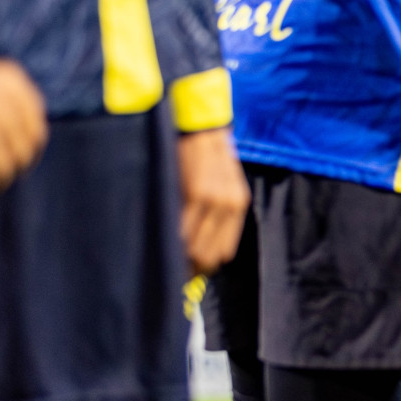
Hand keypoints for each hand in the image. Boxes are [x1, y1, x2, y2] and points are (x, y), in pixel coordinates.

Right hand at [0, 41, 46, 190]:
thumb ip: (2, 101)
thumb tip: (14, 134)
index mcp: (13, 78)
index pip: (37, 114)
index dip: (32, 136)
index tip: (25, 150)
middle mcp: (12, 96)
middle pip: (33, 135)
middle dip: (26, 156)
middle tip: (17, 170)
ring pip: (20, 153)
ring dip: (12, 170)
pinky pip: (2, 164)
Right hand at [178, 127, 249, 275]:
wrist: (202, 128)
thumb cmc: (208, 156)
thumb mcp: (224, 184)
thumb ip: (217, 211)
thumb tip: (197, 245)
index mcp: (238, 205)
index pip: (223, 251)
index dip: (204, 266)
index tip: (188, 272)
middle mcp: (230, 205)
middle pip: (209, 254)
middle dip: (190, 268)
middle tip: (172, 273)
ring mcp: (214, 200)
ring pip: (195, 246)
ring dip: (179, 258)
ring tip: (165, 261)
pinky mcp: (195, 193)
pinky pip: (182, 229)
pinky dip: (172, 240)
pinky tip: (162, 244)